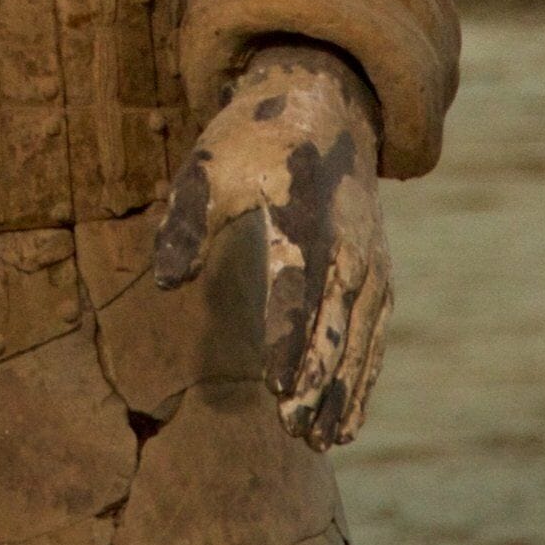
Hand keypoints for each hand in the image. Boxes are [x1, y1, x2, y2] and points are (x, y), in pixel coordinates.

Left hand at [153, 43, 390, 450]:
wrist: (325, 104)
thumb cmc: (253, 141)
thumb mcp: (207, 167)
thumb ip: (185, 223)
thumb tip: (166, 283)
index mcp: (300, 211)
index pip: (297, 284)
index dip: (289, 338)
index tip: (278, 387)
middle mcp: (346, 239)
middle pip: (336, 319)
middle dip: (319, 377)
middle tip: (295, 429)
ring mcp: (369, 258)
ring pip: (361, 335)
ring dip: (344, 390)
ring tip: (320, 440)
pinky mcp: (379, 273)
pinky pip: (374, 334)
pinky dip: (363, 377)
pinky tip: (345, 421)